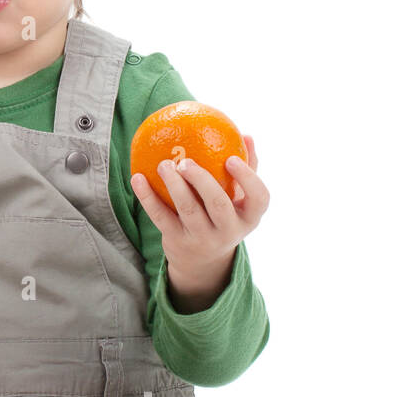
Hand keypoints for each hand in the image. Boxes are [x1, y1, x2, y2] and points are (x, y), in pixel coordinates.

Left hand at [130, 135, 269, 279]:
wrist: (202, 261)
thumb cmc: (224, 216)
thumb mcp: (239, 200)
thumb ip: (247, 168)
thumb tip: (246, 135)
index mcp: (249, 217)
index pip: (259, 198)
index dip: (248, 178)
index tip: (231, 158)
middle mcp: (228, 230)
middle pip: (218, 204)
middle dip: (202, 181)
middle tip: (186, 161)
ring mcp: (202, 238)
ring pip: (188, 210)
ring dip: (174, 185)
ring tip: (164, 164)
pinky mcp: (177, 241)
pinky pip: (160, 216)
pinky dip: (147, 197)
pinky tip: (138, 177)